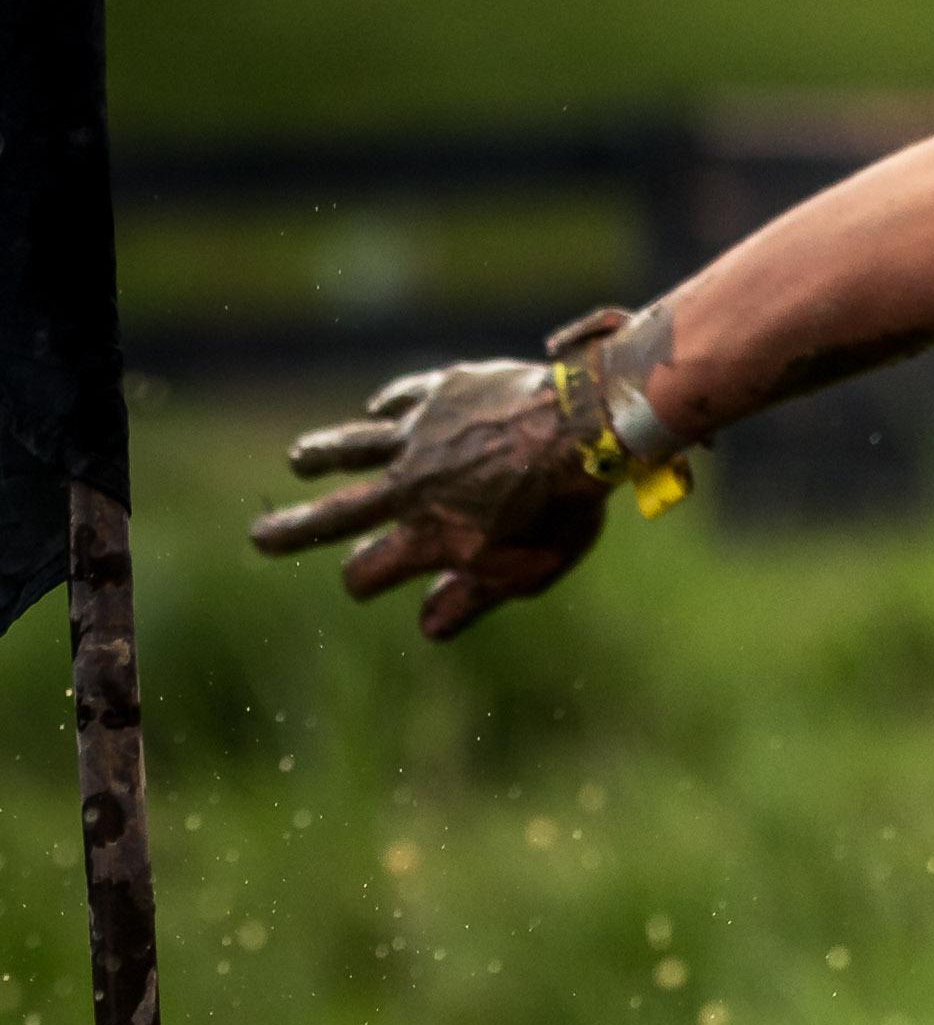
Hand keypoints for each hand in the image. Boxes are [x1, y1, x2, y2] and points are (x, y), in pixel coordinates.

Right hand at [248, 348, 610, 639]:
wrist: (582, 429)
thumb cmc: (562, 510)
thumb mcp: (526, 572)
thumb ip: (473, 599)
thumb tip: (428, 629)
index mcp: (430, 537)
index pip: (370, 569)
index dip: (364, 581)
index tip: (365, 583)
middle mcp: (410, 488)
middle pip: (337, 515)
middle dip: (294, 530)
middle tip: (260, 537)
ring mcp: (419, 437)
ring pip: (353, 447)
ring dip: (322, 455)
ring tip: (298, 461)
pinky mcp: (438, 395)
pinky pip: (400, 402)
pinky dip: (387, 410)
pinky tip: (378, 414)